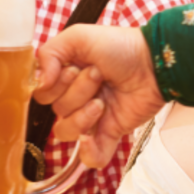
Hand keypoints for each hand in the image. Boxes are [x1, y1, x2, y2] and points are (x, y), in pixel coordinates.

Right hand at [35, 25, 162, 167]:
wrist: (154, 62)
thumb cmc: (120, 46)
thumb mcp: (79, 36)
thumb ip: (49, 53)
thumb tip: (40, 84)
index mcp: (65, 75)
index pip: (43, 93)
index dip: (56, 85)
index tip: (74, 69)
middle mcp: (75, 97)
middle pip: (57, 110)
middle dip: (77, 93)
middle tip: (98, 76)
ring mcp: (91, 117)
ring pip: (67, 132)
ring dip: (83, 117)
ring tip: (103, 102)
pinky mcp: (109, 132)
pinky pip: (90, 157)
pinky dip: (88, 153)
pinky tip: (91, 139)